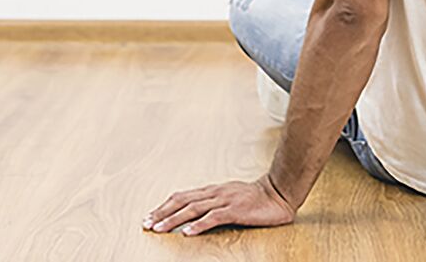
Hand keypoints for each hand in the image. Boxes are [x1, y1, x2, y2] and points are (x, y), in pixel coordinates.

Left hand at [142, 174, 296, 236]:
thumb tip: (193, 215)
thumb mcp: (229, 198)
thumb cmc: (255, 198)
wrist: (279, 192)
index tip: (150, 217)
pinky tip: (188, 233)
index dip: (164, 207)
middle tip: (146, 224)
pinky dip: (199, 225)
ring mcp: (225, 200)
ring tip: (160, 228)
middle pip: (182, 201)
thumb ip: (213, 204)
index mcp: (212, 191)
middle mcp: (215, 193)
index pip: (182, 197)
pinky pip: (214, 217)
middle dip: (162, 213)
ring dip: (174, 219)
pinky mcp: (236, 209)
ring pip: (193, 209)